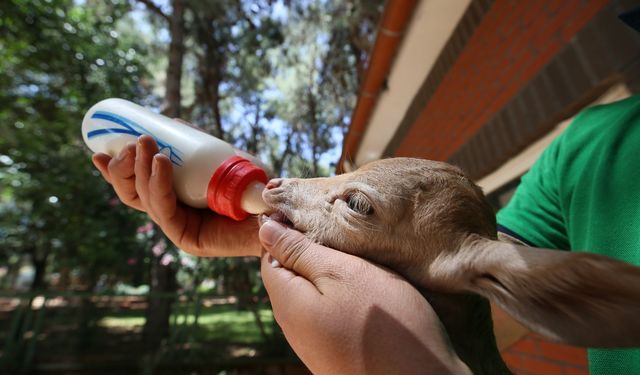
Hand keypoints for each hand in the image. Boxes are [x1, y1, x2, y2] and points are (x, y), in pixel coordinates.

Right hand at [92, 134, 260, 256]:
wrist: (280, 211)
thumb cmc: (253, 185)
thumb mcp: (221, 158)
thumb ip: (197, 144)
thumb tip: (172, 124)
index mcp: (172, 199)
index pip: (135, 186)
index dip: (114, 169)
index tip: (98, 149)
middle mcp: (172, 215)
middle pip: (131, 193)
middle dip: (123, 166)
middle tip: (129, 142)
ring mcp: (178, 228)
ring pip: (143, 200)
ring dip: (139, 169)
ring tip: (143, 144)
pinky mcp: (188, 239)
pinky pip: (164, 211)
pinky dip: (159, 185)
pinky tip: (159, 162)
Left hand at [258, 219, 470, 374]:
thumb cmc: (383, 323)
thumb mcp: (341, 273)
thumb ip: (299, 252)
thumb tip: (265, 229)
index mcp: (286, 301)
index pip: (269, 254)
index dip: (286, 228)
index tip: (312, 210)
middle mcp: (293, 324)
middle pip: (290, 274)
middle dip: (310, 249)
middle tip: (342, 230)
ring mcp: (314, 340)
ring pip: (312, 293)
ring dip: (329, 272)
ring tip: (358, 256)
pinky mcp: (335, 349)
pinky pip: (328, 311)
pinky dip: (341, 294)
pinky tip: (365, 289)